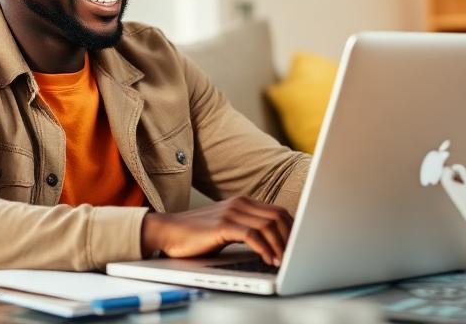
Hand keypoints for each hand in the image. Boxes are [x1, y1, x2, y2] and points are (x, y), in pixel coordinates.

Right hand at [140, 196, 292, 265]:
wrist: (167, 231)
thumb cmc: (196, 234)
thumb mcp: (226, 227)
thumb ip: (246, 228)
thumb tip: (272, 243)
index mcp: (243, 202)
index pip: (278, 212)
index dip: (293, 229)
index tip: (298, 247)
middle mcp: (240, 204)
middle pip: (278, 216)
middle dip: (292, 238)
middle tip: (295, 256)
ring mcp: (231, 213)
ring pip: (268, 225)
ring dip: (280, 246)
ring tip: (283, 262)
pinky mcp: (222, 225)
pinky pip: (252, 235)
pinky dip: (265, 249)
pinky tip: (267, 260)